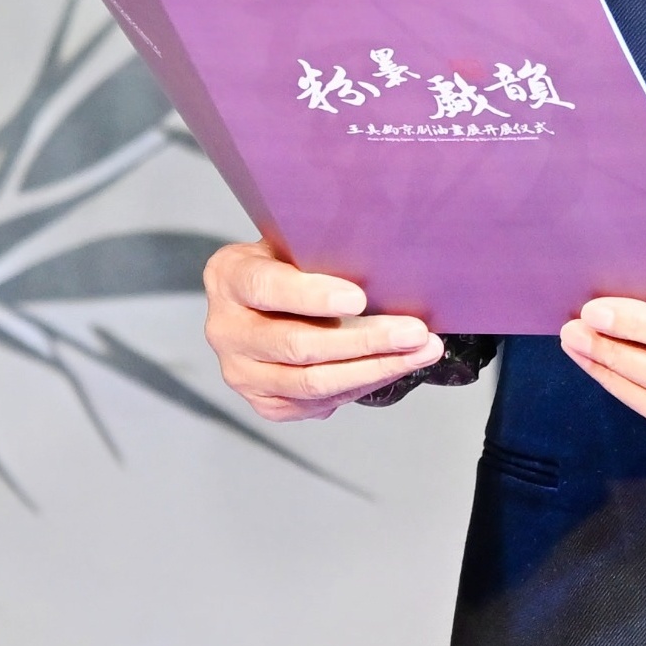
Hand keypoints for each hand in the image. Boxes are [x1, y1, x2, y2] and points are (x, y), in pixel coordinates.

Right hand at [201, 239, 441, 421]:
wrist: (265, 301)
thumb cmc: (291, 262)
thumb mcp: (295, 241)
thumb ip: (322, 250)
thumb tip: (386, 254)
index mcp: (228, 277)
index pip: (266, 288)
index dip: (312, 295)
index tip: (359, 298)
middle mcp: (225, 329)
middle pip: (297, 345)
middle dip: (365, 341)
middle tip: (415, 332)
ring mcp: (240, 372)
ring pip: (312, 383)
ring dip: (375, 369)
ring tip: (420, 352)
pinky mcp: (264, 402)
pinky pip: (317, 403)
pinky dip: (361, 385)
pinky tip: (394, 367)